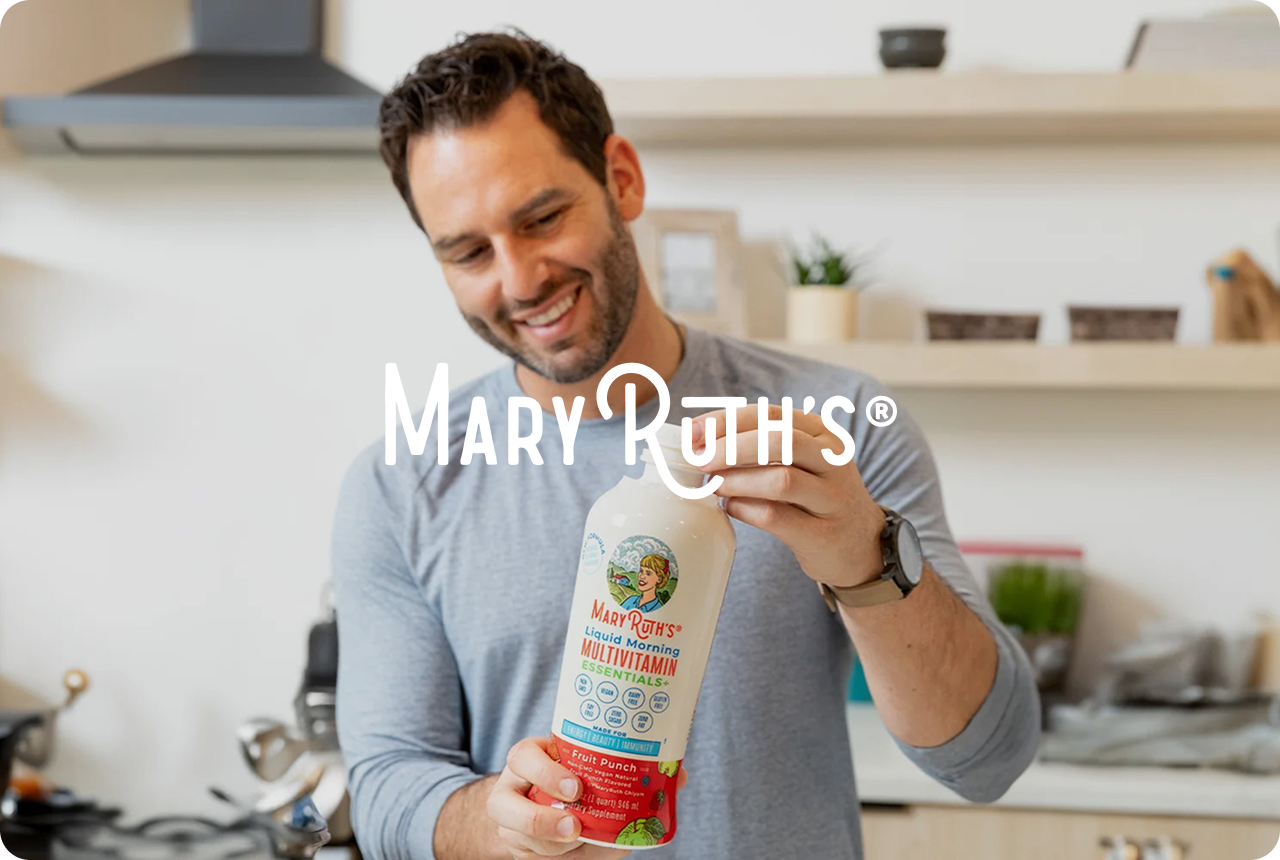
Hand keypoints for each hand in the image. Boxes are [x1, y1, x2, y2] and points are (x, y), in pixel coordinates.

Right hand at [487, 736, 687, 857]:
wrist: (550, 814)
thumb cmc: (579, 788)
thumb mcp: (594, 774)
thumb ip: (631, 776)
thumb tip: (680, 775)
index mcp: (532, 759)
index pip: (524, 756)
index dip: (547, 772)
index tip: (577, 787)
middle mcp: (513, 790)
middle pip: (503, 804)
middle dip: (540, 818)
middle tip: (575, 825)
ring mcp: (510, 822)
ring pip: (516, 836)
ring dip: (549, 843)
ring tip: (577, 840)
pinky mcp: (517, 848)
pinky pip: (528, 858)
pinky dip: (555, 857)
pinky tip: (576, 851)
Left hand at [690, 403, 885, 588]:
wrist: (860, 544)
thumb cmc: (815, 496)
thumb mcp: (799, 461)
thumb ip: (758, 447)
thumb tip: (697, 441)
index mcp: (822, 433)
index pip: (770, 414)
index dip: (727, 421)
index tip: (692, 432)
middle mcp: (833, 460)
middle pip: (779, 441)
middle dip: (730, 448)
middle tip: (698, 459)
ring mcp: (833, 498)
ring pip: (781, 480)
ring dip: (736, 480)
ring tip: (713, 485)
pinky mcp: (824, 535)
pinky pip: (778, 518)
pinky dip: (746, 510)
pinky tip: (731, 507)